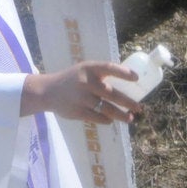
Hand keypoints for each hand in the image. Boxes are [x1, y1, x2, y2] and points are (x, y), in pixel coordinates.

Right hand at [21, 61, 139, 122]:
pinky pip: (98, 117)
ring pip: (107, 109)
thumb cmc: (73, 79)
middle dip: (128, 102)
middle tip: (139, 107)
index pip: (110, 68)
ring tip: (130, 118)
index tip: (136, 78)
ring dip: (121, 115)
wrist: (47, 91)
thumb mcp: (84, 70)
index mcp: (89, 68)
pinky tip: (112, 120)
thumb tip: (128, 85)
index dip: (124, 73)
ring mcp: (82, 98)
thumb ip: (101, 75)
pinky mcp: (77, 111)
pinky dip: (107, 119)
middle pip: (112, 94)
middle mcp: (86, 82)